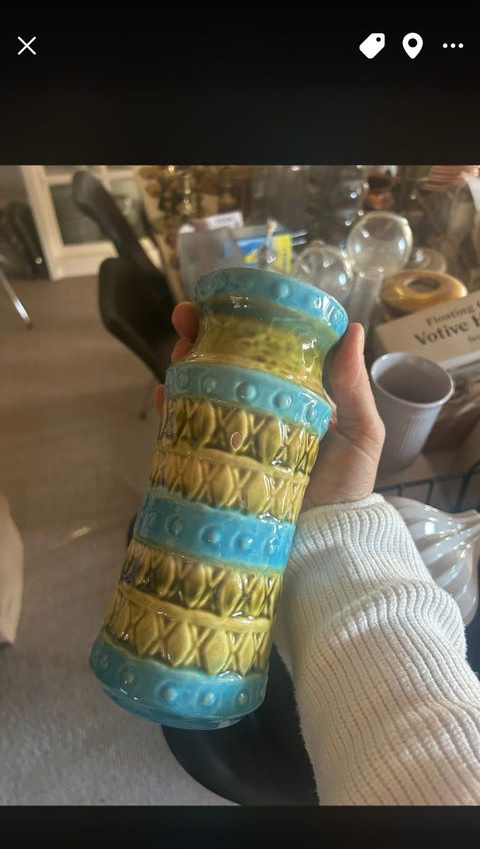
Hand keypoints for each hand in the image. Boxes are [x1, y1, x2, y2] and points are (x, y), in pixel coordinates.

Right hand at [155, 302, 384, 509]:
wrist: (324, 546)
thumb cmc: (347, 490)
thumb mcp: (360, 434)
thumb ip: (353, 387)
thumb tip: (354, 329)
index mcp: (292, 398)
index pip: (264, 351)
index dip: (241, 324)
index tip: (223, 302)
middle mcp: (258, 412)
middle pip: (223, 365)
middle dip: (200, 338)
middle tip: (187, 323)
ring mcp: (233, 438)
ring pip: (200, 392)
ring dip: (183, 366)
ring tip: (178, 353)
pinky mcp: (213, 466)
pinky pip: (184, 433)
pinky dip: (171, 412)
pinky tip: (166, 395)